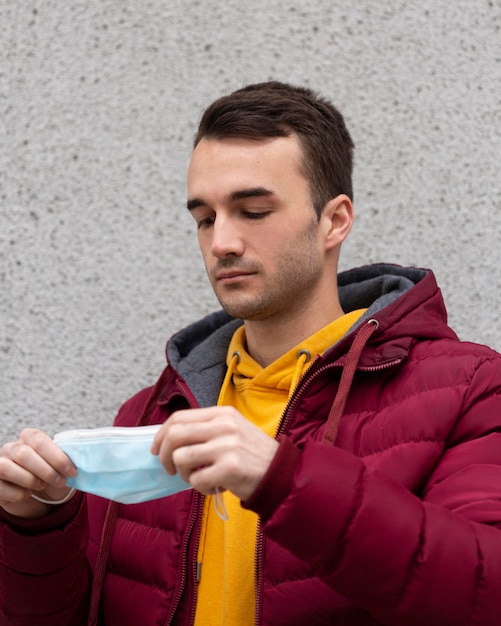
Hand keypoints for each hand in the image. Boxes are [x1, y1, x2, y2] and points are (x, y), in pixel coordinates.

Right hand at [0, 429, 76, 518]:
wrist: (41, 498)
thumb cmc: (53, 476)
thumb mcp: (62, 466)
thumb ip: (68, 457)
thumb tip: (80, 456)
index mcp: (29, 437)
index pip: (38, 440)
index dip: (56, 456)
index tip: (71, 471)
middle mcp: (12, 448)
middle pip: (23, 454)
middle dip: (46, 471)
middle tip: (60, 481)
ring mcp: (0, 464)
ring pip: (6, 468)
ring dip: (30, 480)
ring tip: (42, 486)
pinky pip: (0, 487)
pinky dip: (18, 494)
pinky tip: (28, 494)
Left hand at [151, 406, 278, 500]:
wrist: (283, 474)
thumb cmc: (253, 455)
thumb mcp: (233, 430)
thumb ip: (206, 430)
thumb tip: (169, 439)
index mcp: (223, 413)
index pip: (179, 417)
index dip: (161, 434)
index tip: (157, 449)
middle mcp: (224, 426)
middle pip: (175, 435)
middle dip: (164, 455)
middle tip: (169, 469)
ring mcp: (227, 446)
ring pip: (181, 458)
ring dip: (183, 474)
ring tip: (198, 478)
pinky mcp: (230, 468)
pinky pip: (196, 480)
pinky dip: (200, 488)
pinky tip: (214, 487)